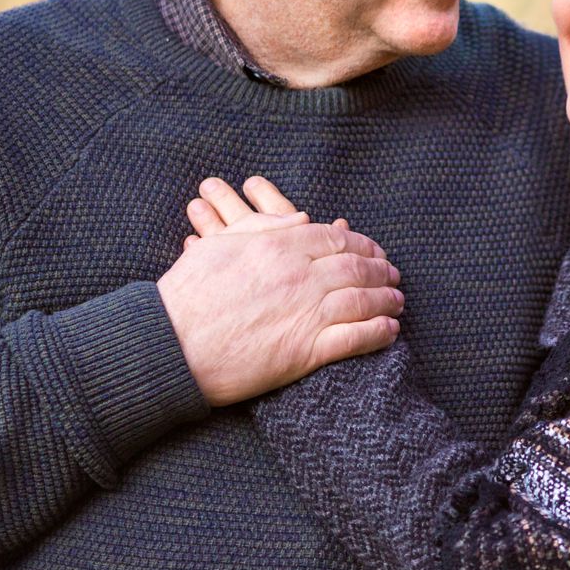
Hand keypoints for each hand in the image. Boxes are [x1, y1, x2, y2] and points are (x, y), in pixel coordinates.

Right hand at [157, 190, 401, 406]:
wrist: (171, 344)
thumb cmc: (188, 294)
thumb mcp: (223, 245)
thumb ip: (266, 227)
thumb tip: (304, 218)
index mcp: (281, 247)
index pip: (336, 239)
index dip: (362, 245)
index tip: (374, 250)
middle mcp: (300, 277)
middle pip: (356, 268)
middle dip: (381, 270)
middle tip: (394, 275)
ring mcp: (306, 313)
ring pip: (363, 300)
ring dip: (387, 300)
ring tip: (398, 302)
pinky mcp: (305, 352)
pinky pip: (355, 339)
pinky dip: (379, 333)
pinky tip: (390, 331)